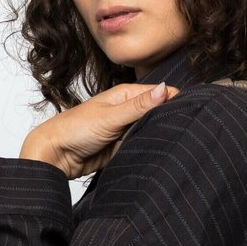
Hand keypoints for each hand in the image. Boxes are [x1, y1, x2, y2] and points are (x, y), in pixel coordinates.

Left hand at [20, 81, 179, 178]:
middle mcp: (128, 111)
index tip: (191, 110)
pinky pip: (141, 146)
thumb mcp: (110, 116)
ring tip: (176, 142)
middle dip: (169, 119)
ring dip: (159, 136)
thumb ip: (138, 106)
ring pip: (151, 131)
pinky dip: (148, 149)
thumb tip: (165, 89)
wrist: (55, 156)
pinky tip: (158, 153)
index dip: (175, 100)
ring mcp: (126, 130)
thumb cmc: (75, 130)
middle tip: (187, 130)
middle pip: (158, 113)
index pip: (159, 94)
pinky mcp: (123, 147)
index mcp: (126, 95)